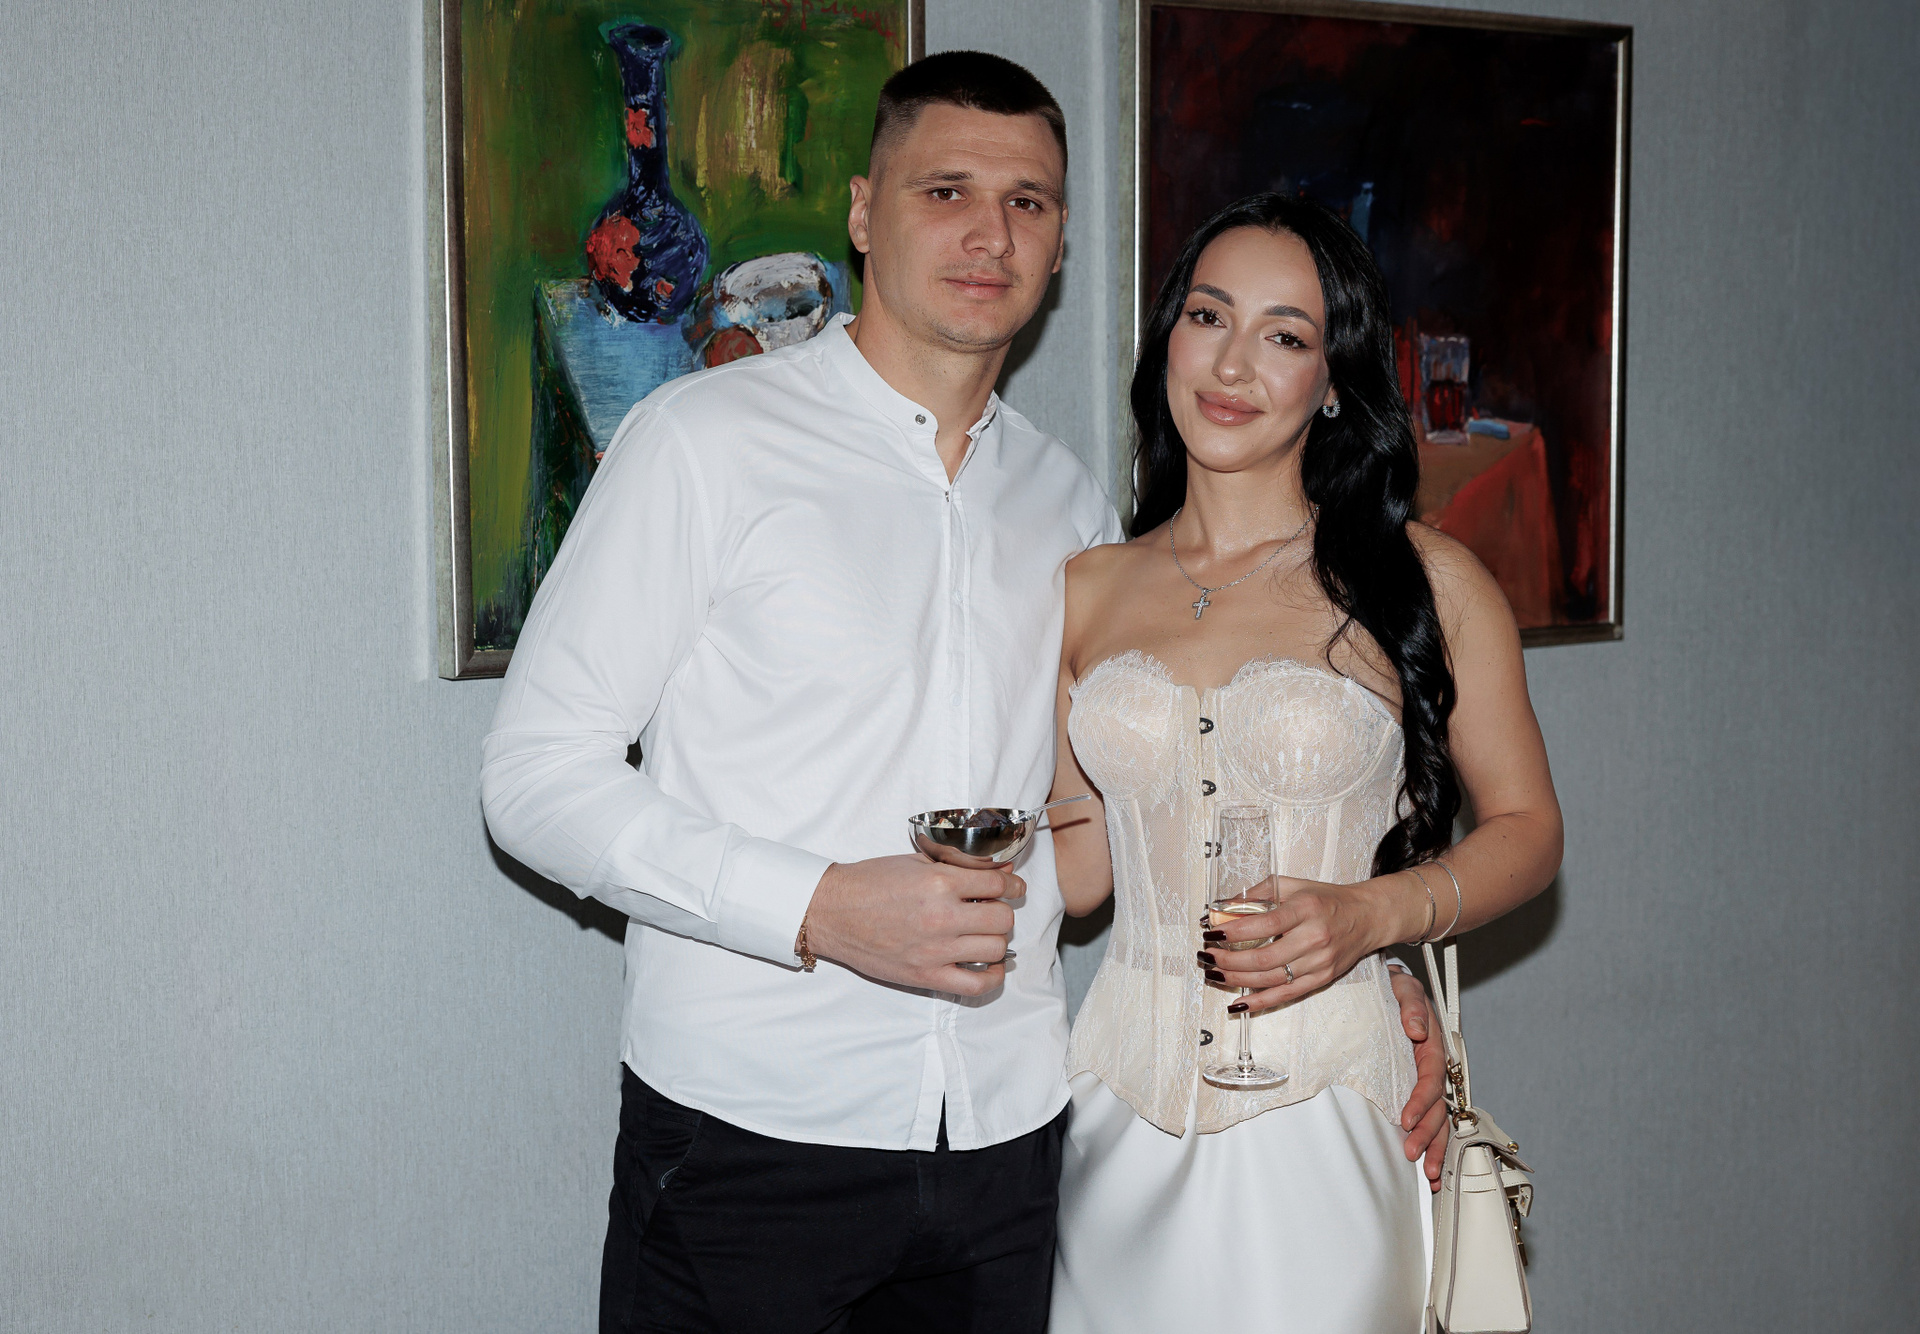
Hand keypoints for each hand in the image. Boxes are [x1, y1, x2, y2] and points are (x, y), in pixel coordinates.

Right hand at [803, 855, 1021, 996]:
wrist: (833, 912)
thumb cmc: (870, 883)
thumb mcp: (916, 862)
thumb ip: (959, 867)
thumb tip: (1001, 871)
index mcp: (939, 883)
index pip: (998, 885)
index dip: (1012, 885)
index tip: (1013, 888)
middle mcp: (941, 916)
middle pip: (1003, 919)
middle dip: (1002, 912)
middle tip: (991, 910)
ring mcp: (935, 950)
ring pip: (996, 949)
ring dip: (996, 941)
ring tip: (984, 935)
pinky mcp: (926, 975)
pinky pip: (977, 984)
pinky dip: (993, 977)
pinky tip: (991, 966)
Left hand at [1200, 872, 1413, 1012]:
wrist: (1368, 916)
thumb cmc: (1326, 898)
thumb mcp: (1292, 885)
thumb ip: (1258, 894)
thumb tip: (1221, 908)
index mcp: (1306, 909)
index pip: (1265, 924)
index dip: (1234, 931)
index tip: (1210, 932)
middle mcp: (1314, 937)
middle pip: (1264, 957)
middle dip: (1229, 960)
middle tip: (1207, 956)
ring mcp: (1320, 962)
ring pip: (1272, 979)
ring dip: (1237, 980)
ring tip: (1214, 974)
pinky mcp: (1322, 979)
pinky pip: (1287, 995)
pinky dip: (1260, 1002)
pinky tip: (1238, 1003)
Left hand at [1389, 966, 1448, 1190]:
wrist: (1384, 988)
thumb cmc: (1393, 988)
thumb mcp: (1402, 988)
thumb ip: (1410, 1005)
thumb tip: (1416, 1028)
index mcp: (1432, 1045)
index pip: (1431, 1078)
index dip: (1420, 1101)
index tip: (1405, 1119)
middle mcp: (1432, 1067)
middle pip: (1438, 1107)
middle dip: (1429, 1134)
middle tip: (1412, 1153)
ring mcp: (1424, 1080)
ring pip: (1438, 1118)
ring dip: (1436, 1146)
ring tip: (1430, 1173)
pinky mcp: (1413, 1088)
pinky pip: (1426, 1117)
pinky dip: (1430, 1140)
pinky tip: (1428, 1163)